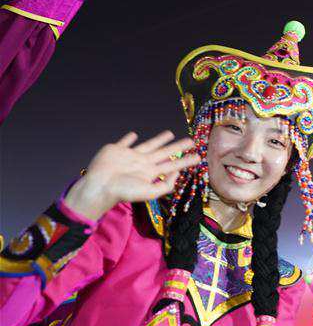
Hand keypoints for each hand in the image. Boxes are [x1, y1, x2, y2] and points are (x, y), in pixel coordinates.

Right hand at [64, 131, 198, 219]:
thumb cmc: (124, 191)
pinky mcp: (116, 150)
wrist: (100, 186)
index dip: (186, 161)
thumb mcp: (150, 192)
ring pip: (149, 145)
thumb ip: (167, 184)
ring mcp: (129, 156)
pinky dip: (128, 138)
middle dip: (178, 147)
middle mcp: (142, 163)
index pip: (172, 165)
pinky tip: (134, 135)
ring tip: (170, 133)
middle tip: (191, 140)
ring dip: (159, 139)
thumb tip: (178, 173)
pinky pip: (124, 142)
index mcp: (151, 173)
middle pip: (165, 152)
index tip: (198, 157)